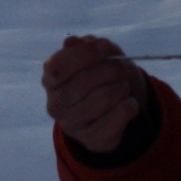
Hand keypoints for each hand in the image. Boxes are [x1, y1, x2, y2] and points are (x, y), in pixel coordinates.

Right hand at [42, 35, 146, 152]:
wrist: (109, 112)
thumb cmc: (98, 75)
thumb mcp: (94, 55)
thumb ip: (85, 46)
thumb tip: (71, 41)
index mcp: (50, 78)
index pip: (60, 65)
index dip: (85, 53)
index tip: (106, 47)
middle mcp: (55, 103)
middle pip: (85, 81)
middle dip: (112, 69)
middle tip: (122, 68)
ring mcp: (71, 124)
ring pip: (103, 99)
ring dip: (122, 88)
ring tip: (124, 86)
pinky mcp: (91, 140)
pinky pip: (117, 118)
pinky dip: (130, 106)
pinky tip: (129, 103)